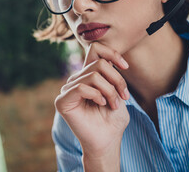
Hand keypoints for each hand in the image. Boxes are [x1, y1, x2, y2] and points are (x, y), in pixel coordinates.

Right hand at [55, 42, 130, 166]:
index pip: (95, 49)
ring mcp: (68, 90)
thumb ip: (111, 74)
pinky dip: (96, 95)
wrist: (108, 140)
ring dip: (109, 90)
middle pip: (99, 64)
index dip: (112, 53)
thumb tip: (107, 60)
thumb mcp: (117, 91)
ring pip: (93, 75)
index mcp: (89, 75)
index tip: (126, 66)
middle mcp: (77, 80)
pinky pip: (81, 87)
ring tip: (114, 105)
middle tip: (124, 97)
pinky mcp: (62, 101)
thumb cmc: (113, 119)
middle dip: (117, 80)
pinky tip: (101, 104)